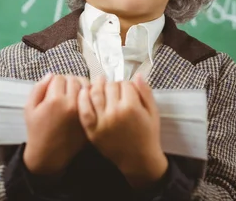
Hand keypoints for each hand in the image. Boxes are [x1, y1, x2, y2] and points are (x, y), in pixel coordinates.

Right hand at [23, 74, 88, 175]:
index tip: (52, 88)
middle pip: (74, 79)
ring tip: (73, 94)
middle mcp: (71, 104)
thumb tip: (50, 75)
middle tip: (62, 90)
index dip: (54, 82)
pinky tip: (82, 101)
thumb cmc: (37, 132)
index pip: (59, 77)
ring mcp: (83, 112)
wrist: (49, 155)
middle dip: (67, 82)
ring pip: (86, 87)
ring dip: (79, 87)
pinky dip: (88, 97)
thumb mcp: (29, 108)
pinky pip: (93, 100)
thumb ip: (38, 88)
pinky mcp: (90, 118)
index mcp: (55, 100)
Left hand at [77, 74, 167, 188]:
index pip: (125, 83)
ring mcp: (102, 121)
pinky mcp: (92, 129)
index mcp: (132, 107)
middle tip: (115, 89)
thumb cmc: (147, 136)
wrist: (138, 160)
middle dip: (113, 85)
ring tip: (99, 83)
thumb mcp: (153, 113)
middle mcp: (115, 112)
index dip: (127, 84)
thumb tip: (137, 75)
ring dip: (97, 85)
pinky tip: (85, 92)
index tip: (128, 89)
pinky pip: (84, 109)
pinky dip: (83, 98)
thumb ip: (146, 92)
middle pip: (110, 86)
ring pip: (95, 93)